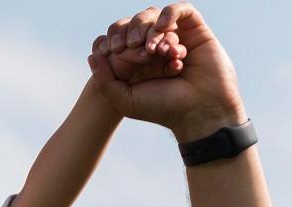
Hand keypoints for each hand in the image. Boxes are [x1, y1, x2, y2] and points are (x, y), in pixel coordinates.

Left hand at [88, 3, 244, 140]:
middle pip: (136, 24)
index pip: (119, 38)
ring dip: (149, 29)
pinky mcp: (197, 31)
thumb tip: (92, 55)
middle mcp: (156, 48)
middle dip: (130, 32)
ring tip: (153, 50)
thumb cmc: (163, 109)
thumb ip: (104, 80)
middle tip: (132, 46)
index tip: (113, 50)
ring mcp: (176, 37)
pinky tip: (163, 27)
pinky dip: (169, 13)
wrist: (199, 111)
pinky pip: (182, 10)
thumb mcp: (124, 99)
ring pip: (156, 17)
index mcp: (137, 62)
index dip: (113, 40)